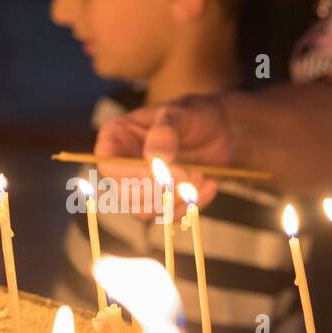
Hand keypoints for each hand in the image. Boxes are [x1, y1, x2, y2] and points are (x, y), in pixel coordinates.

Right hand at [94, 95, 236, 215]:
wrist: (222, 132)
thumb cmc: (196, 116)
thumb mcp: (181, 115)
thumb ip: (165, 133)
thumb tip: (155, 158)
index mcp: (116, 137)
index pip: (108, 165)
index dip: (132, 174)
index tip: (166, 173)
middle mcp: (123, 165)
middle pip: (123, 195)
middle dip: (158, 191)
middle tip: (189, 175)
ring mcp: (142, 186)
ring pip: (145, 212)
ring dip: (176, 200)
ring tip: (201, 175)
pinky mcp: (163, 202)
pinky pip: (169, 217)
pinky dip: (191, 207)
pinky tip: (210, 184)